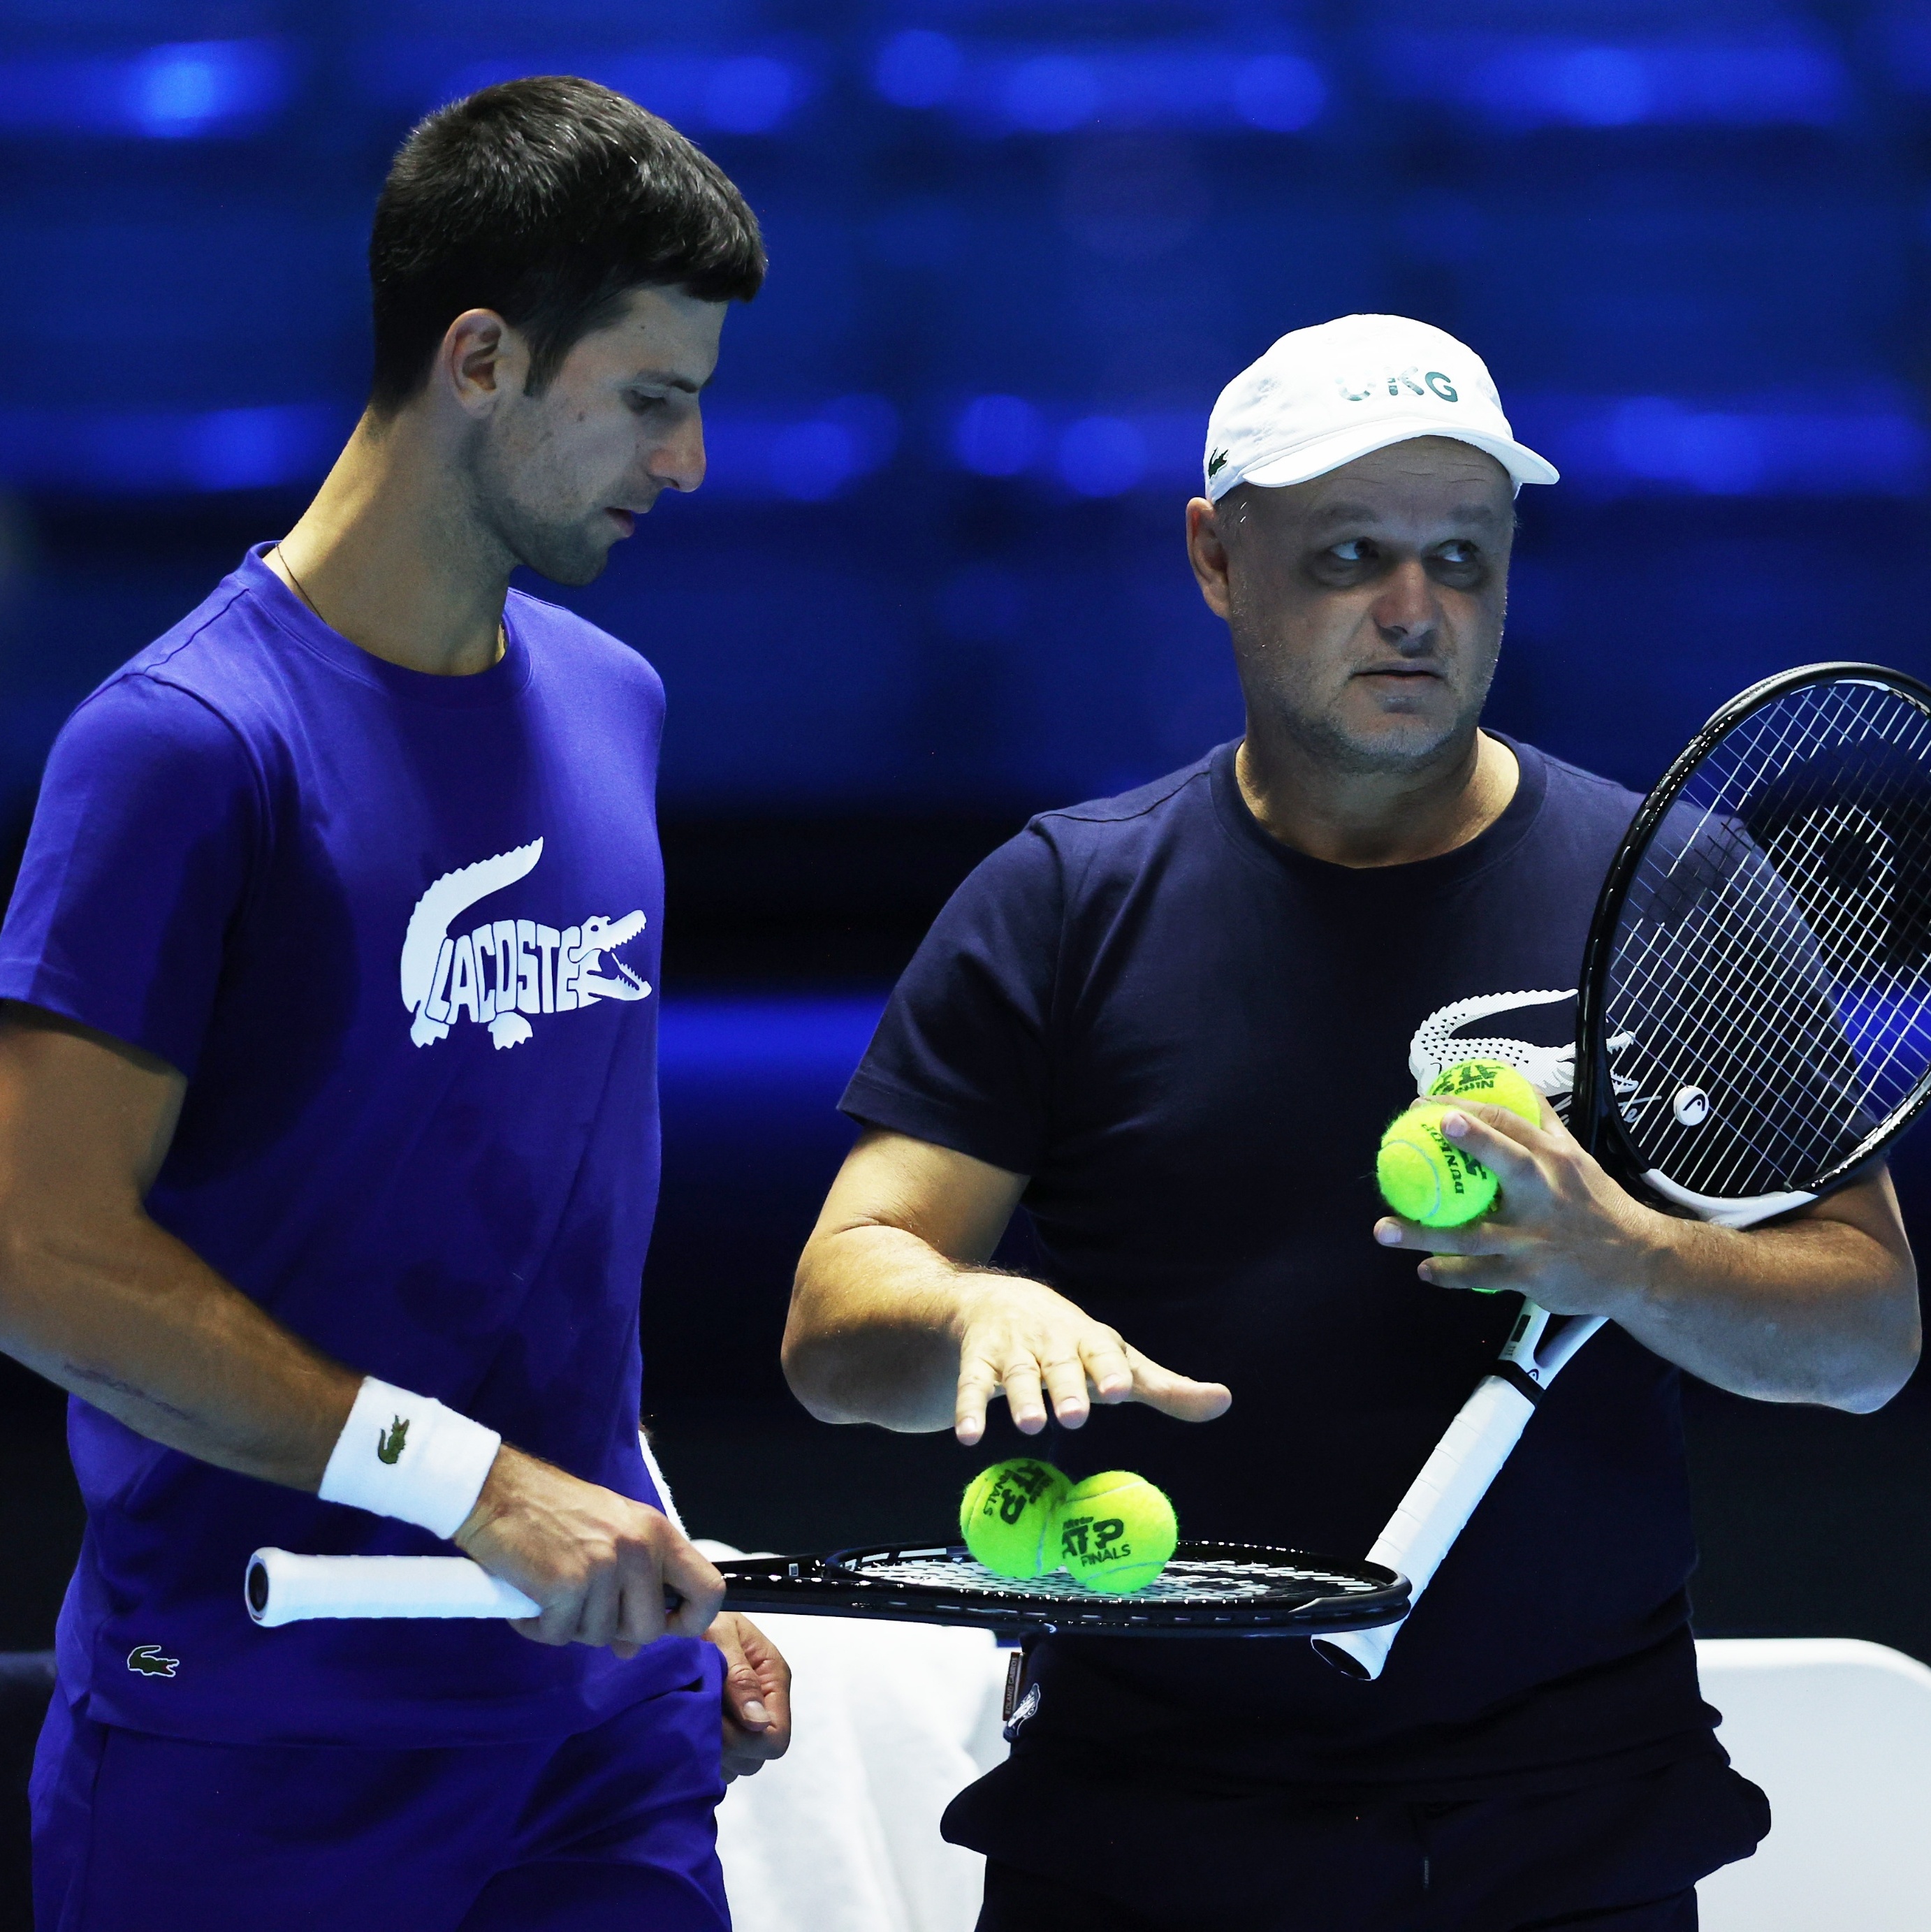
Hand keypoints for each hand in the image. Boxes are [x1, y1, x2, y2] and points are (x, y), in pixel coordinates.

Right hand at [455, 1446, 723, 1656]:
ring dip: (570, 1623)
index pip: (709, 1590)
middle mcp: (638, 1548)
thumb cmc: (551, 1511)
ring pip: (599, 1637)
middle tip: (581, 1602)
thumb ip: (632, 1585)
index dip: (691, 1621)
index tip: (664, 1627)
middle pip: (648, 1629)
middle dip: (613, 1629)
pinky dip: (538, 1625)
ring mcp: (604, 1566)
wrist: (497, 1488)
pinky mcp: (567, 1585)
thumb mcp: (609, 1536)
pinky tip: (529, 1595)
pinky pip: (559, 1635)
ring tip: (551, 1587)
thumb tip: (633, 1648)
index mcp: (656, 1532)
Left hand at [706, 1611, 791, 1778]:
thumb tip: (758, 1721)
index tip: (714, 1722)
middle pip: (759, 1756)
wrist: (686, 1613)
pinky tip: (690, 1729)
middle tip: (698, 1720)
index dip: (746, 1741)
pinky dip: (706, 1754)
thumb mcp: (721, 1635)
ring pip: (740, 1763)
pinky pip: (723, 1761)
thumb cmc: (706, 1619)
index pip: (776, 1736)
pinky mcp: (728, 1728)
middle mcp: (766, 1703)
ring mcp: (747, 1719)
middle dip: (728, 1747)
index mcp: (773, 1678)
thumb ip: (740, 1675)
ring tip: (692, 1721)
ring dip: (716, 1752)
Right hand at [951, 1275, 1230, 1445]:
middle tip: (1074, 1417)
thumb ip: (1167, 1388)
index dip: (1111, 1371)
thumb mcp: (1119, 1361)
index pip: (1105, 1353)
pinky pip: (972, 1384)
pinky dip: (970, 1409)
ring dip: (1021, 1397)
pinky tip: (970, 1437)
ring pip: (1015, 1373)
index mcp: (1091, 1341)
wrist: (999, 1300)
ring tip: (1031, 1424)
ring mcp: (1013, 1349)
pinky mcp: (978, 1360)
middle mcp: (1052, 1342)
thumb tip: (1225, 1402)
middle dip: (1066, 1388)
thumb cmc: (1074, 1345)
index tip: (1121, 1391)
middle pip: (1060, 1365)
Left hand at [1371, 1098, 1666, 1316]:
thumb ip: (1545, 1124)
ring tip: (1383, 1229)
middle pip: (1507, 1161)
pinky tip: (1423, 1270)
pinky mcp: (1529, 1274)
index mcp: (1555, 1159)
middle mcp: (1546, 1192)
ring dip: (1424, 1233)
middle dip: (1470, 1140)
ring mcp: (1535, 1236)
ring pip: (1472, 1233)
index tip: (1425, 1102)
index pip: (1510, 1121)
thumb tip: (1518, 1085)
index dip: (1467, 1107)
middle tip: (1420, 1126)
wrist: (1638, 1265)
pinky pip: (1479, 1274)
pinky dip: (1448, 1273)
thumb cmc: (1598, 1206)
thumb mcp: (1579, 1159)